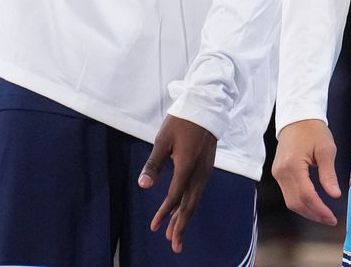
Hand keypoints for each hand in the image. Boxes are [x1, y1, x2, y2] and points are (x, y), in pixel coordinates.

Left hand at [138, 115, 217, 253]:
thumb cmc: (181, 121)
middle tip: (174, 245)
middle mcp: (198, 173)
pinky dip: (190, 204)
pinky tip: (184, 210)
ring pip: (195, 200)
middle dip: (181, 226)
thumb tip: (143, 186)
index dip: (164, 213)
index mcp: (186, 167)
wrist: (207, 106)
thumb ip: (153, 164)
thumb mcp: (162, 140)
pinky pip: (198, 191)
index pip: (174, 197)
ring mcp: (205, 170)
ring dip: (186, 218)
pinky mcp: (207, 167)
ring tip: (176, 234)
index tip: (154, 227)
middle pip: (189, 205)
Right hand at [271, 119, 340, 225]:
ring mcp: (278, 173)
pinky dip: (301, 203)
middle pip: (296, 203)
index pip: (306, 195)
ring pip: (290, 201)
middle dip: (313, 214)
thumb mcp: (326, 149)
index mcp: (293, 165)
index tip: (332, 217)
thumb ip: (328, 173)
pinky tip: (313, 204)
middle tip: (330, 219)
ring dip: (307, 211)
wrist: (297, 117)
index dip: (319, 210)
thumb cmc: (313, 130)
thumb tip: (335, 195)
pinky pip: (288, 194)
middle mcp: (281, 172)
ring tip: (323, 215)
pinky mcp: (278, 173)